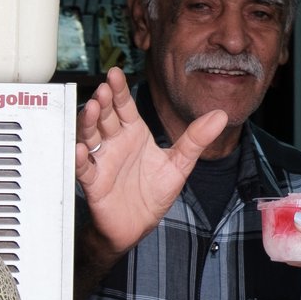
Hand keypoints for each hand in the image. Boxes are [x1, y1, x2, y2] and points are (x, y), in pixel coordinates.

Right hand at [74, 67, 227, 256]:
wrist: (138, 225)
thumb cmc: (153, 193)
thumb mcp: (179, 164)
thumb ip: (196, 139)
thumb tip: (220, 115)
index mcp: (133, 134)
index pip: (123, 107)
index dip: (118, 91)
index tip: (114, 74)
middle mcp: (114, 143)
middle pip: (105, 117)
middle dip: (102, 102)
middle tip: (103, 89)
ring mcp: (102, 161)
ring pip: (90, 137)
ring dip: (88, 123)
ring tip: (90, 109)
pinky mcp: (93, 183)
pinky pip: (84, 168)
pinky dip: (80, 159)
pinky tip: (80, 150)